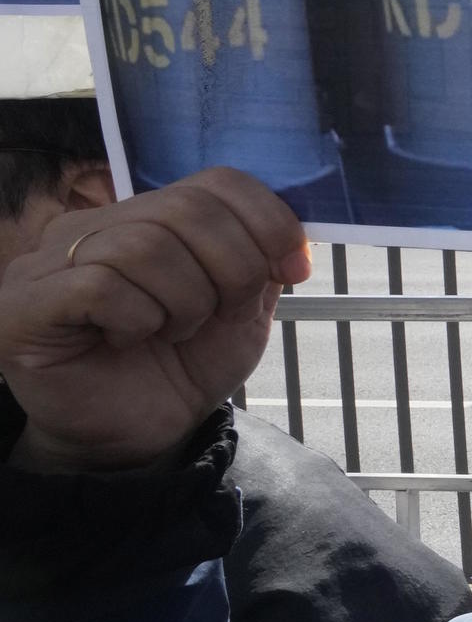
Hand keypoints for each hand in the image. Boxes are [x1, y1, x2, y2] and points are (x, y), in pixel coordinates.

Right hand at [0, 168, 309, 473]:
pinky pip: (98, 286)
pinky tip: (130, 341)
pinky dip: (138, 318)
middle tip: (224, 313)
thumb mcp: (240, 311)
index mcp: (145, 217)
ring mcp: (48, 263)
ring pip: (145, 247)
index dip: (268, 220)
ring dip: (185, 300)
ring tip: (173, 332)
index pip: (216, 182)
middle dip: (233, 266)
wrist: (133, 439)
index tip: (294, 270)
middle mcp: (90, 226)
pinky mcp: (24, 305)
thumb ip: (260, 262)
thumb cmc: (179, 370)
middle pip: (187, 208)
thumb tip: (291, 230)